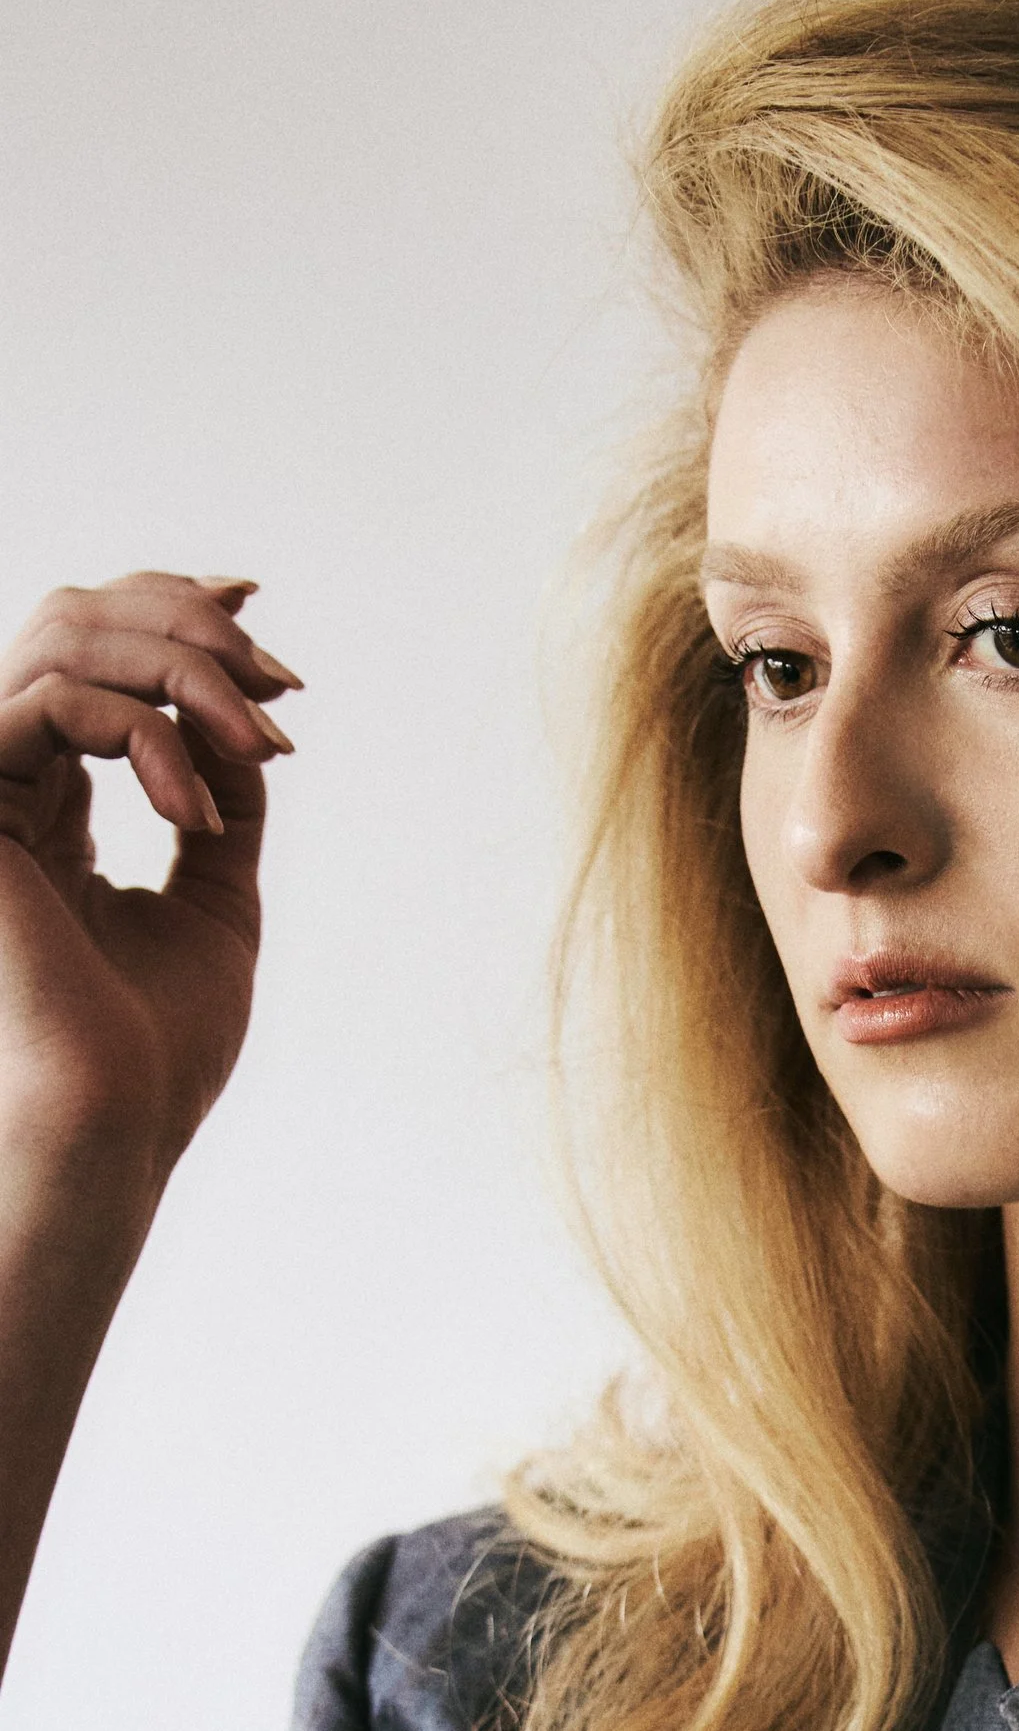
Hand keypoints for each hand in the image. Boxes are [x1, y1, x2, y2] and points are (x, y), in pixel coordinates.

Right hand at [0, 570, 299, 1223]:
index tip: (259, 610)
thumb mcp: (213, 902)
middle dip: (188, 626)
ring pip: (61, 643)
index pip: (89, 658)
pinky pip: (51, 706)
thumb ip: (218, 806)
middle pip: (71, 621)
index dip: (164, 604)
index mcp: (48, 806)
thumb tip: (252, 731)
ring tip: (264, 747)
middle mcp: (5, 787)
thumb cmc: (159, 1048)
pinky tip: (196, 815)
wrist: (114, 1126)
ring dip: (186, 674)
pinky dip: (146, 737)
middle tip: (280, 687)